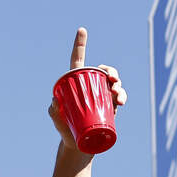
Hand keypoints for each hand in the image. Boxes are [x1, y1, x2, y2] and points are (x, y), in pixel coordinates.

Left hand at [48, 27, 126, 151]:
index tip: (82, 30)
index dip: (80, 44)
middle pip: (103, 71)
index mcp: (76, 81)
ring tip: (117, 94)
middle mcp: (90, 86)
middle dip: (111, 71)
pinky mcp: (110, 107)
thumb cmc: (64, 130)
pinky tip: (121, 101)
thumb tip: (55, 101)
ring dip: (119, 85)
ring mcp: (101, 96)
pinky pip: (119, 97)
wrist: (78, 146)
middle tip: (112, 79)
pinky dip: (122, 96)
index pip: (78, 59)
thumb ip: (53, 110)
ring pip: (114, 83)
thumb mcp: (56, 118)